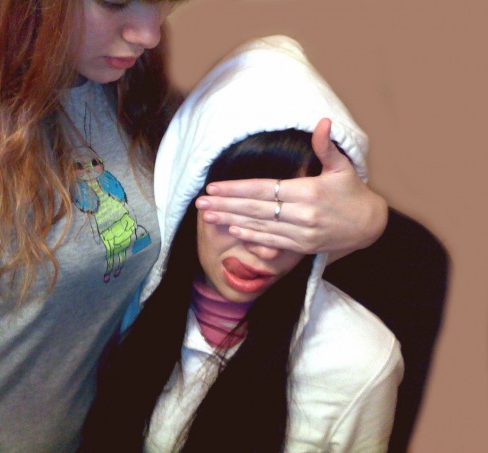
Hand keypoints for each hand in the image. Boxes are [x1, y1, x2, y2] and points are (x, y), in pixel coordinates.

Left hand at [194, 119, 387, 255]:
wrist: (369, 225)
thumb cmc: (351, 192)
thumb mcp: (342, 167)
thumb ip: (326, 147)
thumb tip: (322, 121)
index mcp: (309, 192)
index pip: (264, 189)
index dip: (236, 189)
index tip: (214, 188)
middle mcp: (302, 214)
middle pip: (255, 209)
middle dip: (225, 205)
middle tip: (199, 203)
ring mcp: (301, 233)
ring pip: (259, 226)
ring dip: (230, 221)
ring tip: (208, 216)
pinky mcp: (301, 247)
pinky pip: (270, 242)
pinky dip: (250, 236)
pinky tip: (232, 229)